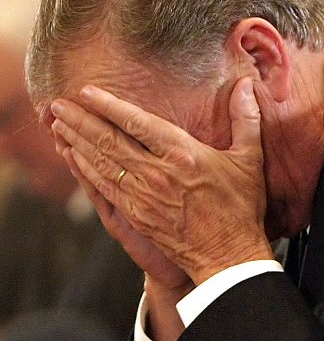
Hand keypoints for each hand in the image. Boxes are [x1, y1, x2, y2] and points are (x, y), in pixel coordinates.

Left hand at [50, 77, 272, 283]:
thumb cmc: (241, 207)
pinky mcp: (136, 217)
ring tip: (58, 124)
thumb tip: (247, 85)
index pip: (137, 123)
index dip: (109, 105)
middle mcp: (158, 174)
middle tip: (57, 103)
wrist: (229, 255)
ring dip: (76, 141)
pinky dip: (84, 170)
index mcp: (184, 155)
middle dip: (81, 120)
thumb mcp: (249, 160)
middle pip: (109, 140)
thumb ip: (245, 119)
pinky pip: (103, 188)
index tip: (87, 91)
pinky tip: (73, 158)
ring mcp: (143, 197)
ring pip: (101, 163)